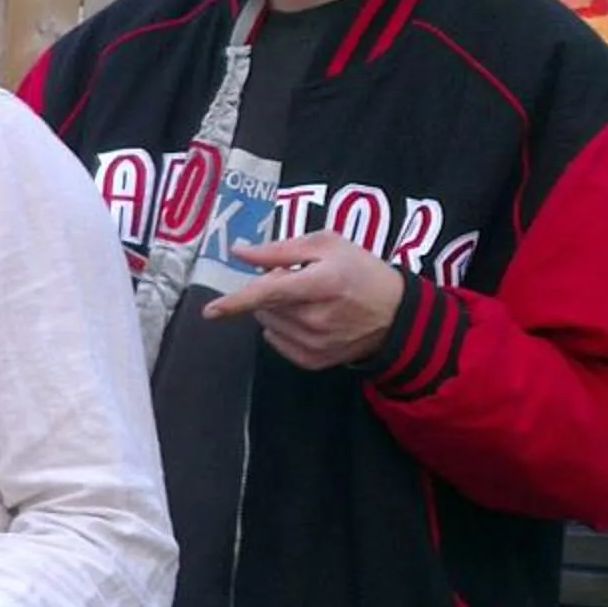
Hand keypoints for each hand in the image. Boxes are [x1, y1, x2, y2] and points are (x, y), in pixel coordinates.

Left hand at [202, 231, 406, 369]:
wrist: (396, 315)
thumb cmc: (360, 272)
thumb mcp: (328, 246)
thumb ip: (280, 249)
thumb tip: (240, 252)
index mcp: (322, 284)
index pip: (270, 293)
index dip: (237, 301)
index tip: (211, 310)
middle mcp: (317, 318)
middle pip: (265, 305)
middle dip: (271, 290)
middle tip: (299, 281)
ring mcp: (315, 343)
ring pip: (268, 323)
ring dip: (277, 309)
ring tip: (308, 300)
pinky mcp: (313, 361)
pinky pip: (276, 342)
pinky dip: (282, 328)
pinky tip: (308, 318)